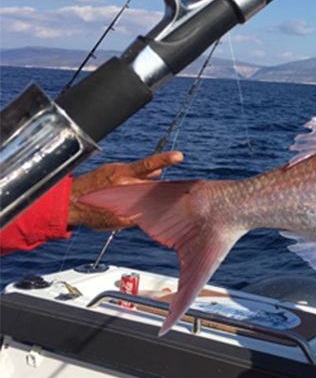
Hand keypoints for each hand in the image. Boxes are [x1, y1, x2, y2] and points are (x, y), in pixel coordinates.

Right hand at [68, 151, 183, 230]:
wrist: (73, 203)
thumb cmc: (96, 183)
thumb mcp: (114, 170)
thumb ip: (138, 172)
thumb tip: (158, 172)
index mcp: (123, 174)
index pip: (148, 165)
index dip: (164, 159)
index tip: (179, 156)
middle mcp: (126, 189)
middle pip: (156, 188)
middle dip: (161, 189)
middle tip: (164, 190)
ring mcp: (126, 206)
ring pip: (152, 203)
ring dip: (152, 202)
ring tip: (138, 200)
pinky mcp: (125, 221)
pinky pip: (143, 216)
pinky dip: (144, 212)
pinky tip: (136, 210)